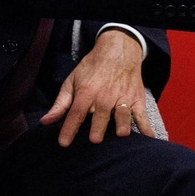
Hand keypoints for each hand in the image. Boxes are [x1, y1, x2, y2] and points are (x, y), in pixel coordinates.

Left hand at [40, 29, 153, 146]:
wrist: (118, 51)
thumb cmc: (92, 68)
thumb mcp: (72, 81)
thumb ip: (60, 104)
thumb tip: (46, 122)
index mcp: (86, 93)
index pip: (76, 114)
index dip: (69, 130)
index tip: (64, 144)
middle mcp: (105, 97)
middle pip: (100, 117)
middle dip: (97, 130)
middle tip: (94, 140)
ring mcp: (122, 99)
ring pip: (123, 116)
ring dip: (122, 127)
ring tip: (120, 136)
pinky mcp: (137, 100)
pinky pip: (142, 116)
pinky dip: (146, 128)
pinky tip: (148, 139)